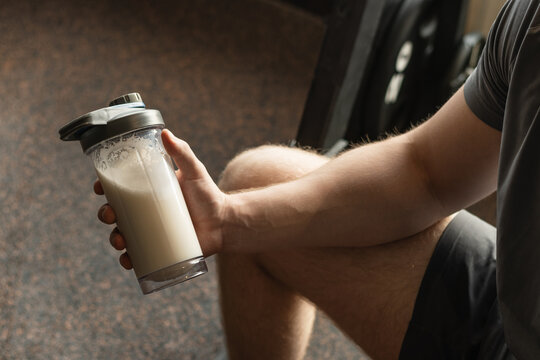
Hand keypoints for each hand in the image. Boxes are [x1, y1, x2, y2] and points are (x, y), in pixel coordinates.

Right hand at [95, 129, 226, 269]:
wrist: (224, 223)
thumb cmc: (208, 195)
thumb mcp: (194, 171)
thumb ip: (182, 152)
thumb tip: (165, 132)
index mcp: (148, 191)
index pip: (119, 188)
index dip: (104, 187)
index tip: (98, 187)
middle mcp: (145, 212)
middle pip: (115, 213)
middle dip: (105, 214)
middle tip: (110, 215)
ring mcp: (150, 231)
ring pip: (122, 235)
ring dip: (114, 238)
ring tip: (120, 240)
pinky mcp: (159, 249)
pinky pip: (138, 257)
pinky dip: (128, 260)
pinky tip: (127, 260)